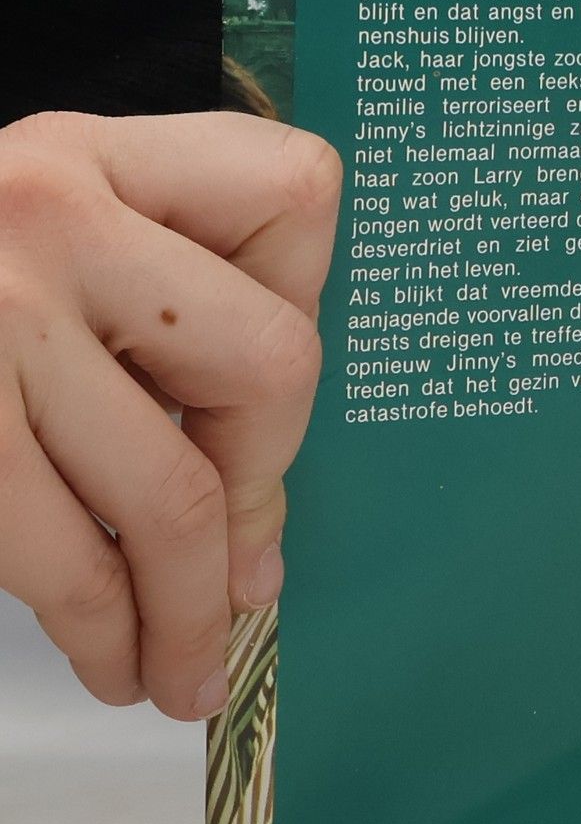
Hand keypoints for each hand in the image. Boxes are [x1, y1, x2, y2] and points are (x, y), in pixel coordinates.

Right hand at [0, 111, 339, 716]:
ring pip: (171, 494)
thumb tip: (254, 535)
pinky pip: (62, 555)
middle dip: (262, 489)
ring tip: (183, 670)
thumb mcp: (34, 241)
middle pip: (268, 363)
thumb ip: (152, 316)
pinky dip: (106, 629)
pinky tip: (113, 657)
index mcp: (94, 153)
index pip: (293, 197)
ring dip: (188, 611)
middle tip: (236, 566)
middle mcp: (47, 215)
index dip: (303, 299)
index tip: (259, 384)